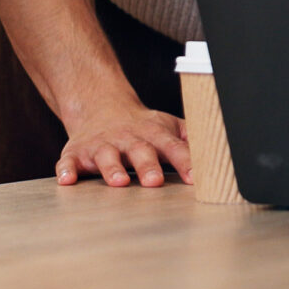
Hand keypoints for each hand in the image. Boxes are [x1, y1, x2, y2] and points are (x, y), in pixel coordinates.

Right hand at [56, 90, 192, 187]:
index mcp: (154, 134)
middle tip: (155, 182)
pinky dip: (67, 169)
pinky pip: (70, 161)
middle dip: (147, 166)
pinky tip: (66, 180)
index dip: (185, 162)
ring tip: (119, 182)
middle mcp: (128, 138)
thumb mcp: (169, 128)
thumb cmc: (143, 127)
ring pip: (107, 157)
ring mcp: (102, 145)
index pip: (173, 147)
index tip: (195, 177)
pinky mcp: (77, 152)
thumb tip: (221, 154)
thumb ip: (192, 141)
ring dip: (113, 169)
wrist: (101, 106)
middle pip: (140, 151)